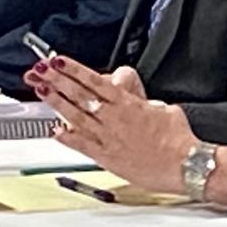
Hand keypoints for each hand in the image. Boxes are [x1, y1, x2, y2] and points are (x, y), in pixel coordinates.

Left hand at [23, 55, 195, 194]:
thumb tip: (142, 104)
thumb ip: (146, 104)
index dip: (75, 70)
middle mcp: (114, 119)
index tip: (60, 61)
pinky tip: (55, 130)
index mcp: (128, 104)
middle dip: (58, 80)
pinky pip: (82, 145)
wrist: (184, 165)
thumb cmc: (178, 139)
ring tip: (41, 91)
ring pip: (76, 116)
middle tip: (42, 70)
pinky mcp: (107, 157)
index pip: (95, 81)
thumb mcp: (164, 110)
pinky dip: (67, 137)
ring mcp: (108, 138)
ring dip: (57, 102)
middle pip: (80, 95)